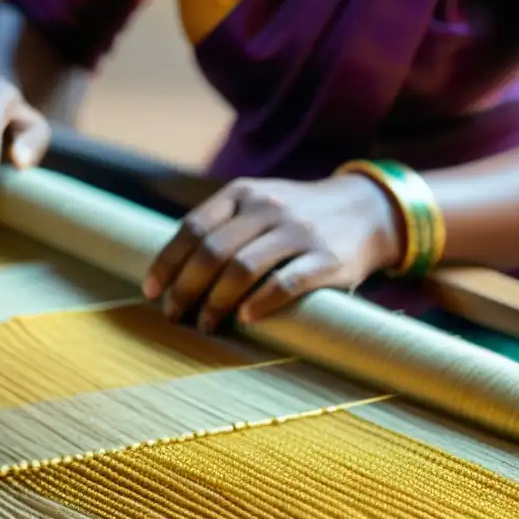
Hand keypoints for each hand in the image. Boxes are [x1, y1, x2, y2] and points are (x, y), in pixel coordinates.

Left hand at [142, 175, 402, 331]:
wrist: (366, 211)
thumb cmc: (298, 217)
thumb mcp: (259, 204)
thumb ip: (222, 225)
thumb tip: (172, 269)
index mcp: (244, 194)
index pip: (193, 227)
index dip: (168, 262)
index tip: (152, 292)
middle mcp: (268, 208)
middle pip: (213, 251)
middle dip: (186, 288)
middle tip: (174, 315)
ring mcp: (299, 232)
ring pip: (243, 268)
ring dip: (216, 302)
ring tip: (205, 324)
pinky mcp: (327, 259)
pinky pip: (286, 282)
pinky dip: (260, 302)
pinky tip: (244, 318)